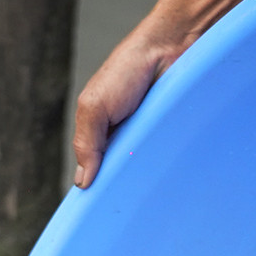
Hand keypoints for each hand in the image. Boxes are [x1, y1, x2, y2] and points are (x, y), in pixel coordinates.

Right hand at [73, 20, 176, 188]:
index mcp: (100, 132)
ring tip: (148, 188)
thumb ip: (85, 143)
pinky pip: (168, 158)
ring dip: (146, 176)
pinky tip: (168, 172)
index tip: (97, 208)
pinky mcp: (173, 135)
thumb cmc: (127, 69)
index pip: (94, 168)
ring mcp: (149, 137)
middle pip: (120, 173)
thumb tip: (81, 182)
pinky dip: (167, 164)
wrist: (168, 47)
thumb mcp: (94, 106)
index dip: (95, 185)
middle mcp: (125, 137)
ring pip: (145, 170)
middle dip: (122, 185)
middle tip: (125, 202)